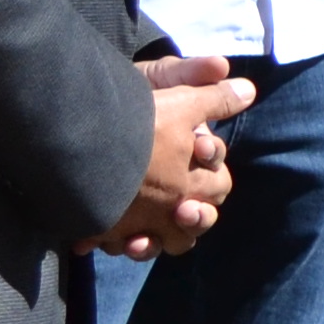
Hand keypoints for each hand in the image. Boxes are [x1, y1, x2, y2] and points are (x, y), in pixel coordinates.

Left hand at [103, 58, 254, 257]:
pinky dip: (115, 245)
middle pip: (198, 212)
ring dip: (157, 242)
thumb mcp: (161, 80)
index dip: (211, 159)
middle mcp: (174, 186)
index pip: (214, 167)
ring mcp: (147, 208)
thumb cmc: (128, 96)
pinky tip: (98, 243)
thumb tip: (247, 86)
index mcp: (191, 157)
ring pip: (167, 237)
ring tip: (138, 243)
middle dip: (196, 216)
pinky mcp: (117, 222)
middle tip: (183, 211)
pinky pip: (125, 243)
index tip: (201, 148)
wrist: (76, 112)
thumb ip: (199, 78)